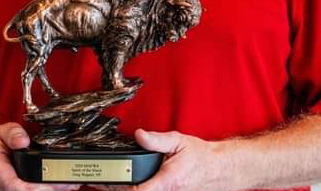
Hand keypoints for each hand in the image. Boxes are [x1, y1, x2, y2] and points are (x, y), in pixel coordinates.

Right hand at [0, 123, 78, 190]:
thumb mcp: (0, 131)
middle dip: (49, 190)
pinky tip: (57, 186)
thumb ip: (12, 133)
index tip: (49, 186)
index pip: (13, 185)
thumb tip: (23, 140)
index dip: (33, 189)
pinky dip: (43, 190)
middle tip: (69, 183)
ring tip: (68, 184)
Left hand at [101, 129, 233, 190]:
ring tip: (111, 180)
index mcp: (167, 182)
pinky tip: (128, 182)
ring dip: (127, 188)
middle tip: (101, 179)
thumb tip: (138, 135)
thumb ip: (156, 139)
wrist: (219, 169)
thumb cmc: (201, 157)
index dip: (120, 188)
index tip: (105, 181)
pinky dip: (137, 188)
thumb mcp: (178, 141)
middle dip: (117, 187)